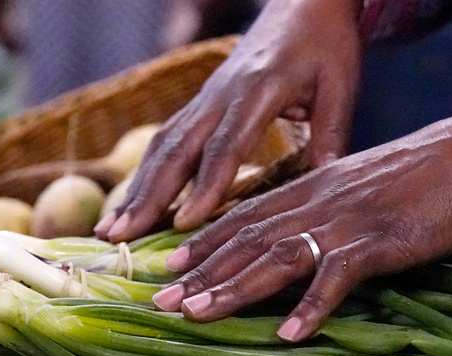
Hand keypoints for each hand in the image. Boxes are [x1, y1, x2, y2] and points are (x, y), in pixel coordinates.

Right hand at [95, 0, 363, 241]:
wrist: (302, 1)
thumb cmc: (324, 43)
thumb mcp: (340, 84)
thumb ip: (332, 133)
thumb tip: (327, 182)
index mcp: (257, 91)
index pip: (226, 145)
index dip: (205, 186)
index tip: (186, 223)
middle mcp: (219, 96)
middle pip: (176, 149)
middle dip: (148, 196)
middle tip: (120, 236)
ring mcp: (204, 99)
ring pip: (161, 146)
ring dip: (135, 190)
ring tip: (110, 230)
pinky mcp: (199, 104)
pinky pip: (165, 141)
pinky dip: (144, 175)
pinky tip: (130, 206)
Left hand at [151, 97, 451, 341]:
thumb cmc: (420, 178)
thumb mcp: (359, 187)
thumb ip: (325, 210)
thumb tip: (301, 242)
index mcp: (310, 189)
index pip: (244, 217)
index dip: (204, 242)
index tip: (168, 266)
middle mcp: (316, 203)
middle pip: (247, 240)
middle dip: (201, 272)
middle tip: (161, 302)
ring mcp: (345, 222)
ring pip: (277, 257)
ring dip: (235, 289)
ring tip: (199, 315)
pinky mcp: (378, 242)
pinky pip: (337, 278)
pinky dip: (312, 306)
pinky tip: (289, 335)